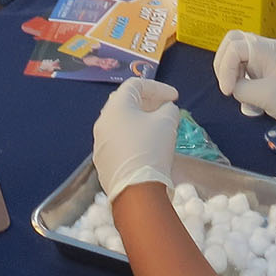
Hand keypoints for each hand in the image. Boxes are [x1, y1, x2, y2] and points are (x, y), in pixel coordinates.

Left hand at [92, 78, 180, 195]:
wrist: (136, 189)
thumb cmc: (151, 148)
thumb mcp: (167, 122)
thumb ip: (168, 109)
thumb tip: (165, 110)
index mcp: (116, 107)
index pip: (135, 85)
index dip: (158, 87)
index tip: (175, 97)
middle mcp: (103, 122)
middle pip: (125, 103)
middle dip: (148, 102)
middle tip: (165, 108)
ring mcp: (100, 143)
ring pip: (121, 124)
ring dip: (140, 121)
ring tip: (158, 127)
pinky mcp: (103, 161)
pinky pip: (118, 142)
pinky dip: (133, 138)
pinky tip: (146, 146)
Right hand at [212, 32, 275, 149]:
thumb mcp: (263, 96)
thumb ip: (240, 88)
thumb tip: (233, 88)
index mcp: (269, 49)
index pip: (235, 47)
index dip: (225, 68)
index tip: (228, 91)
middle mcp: (268, 51)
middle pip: (234, 44)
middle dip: (224, 64)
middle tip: (227, 86)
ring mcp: (268, 62)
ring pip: (239, 59)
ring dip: (233, 75)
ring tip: (238, 95)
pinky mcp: (268, 76)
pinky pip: (247, 73)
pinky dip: (242, 85)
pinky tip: (249, 103)